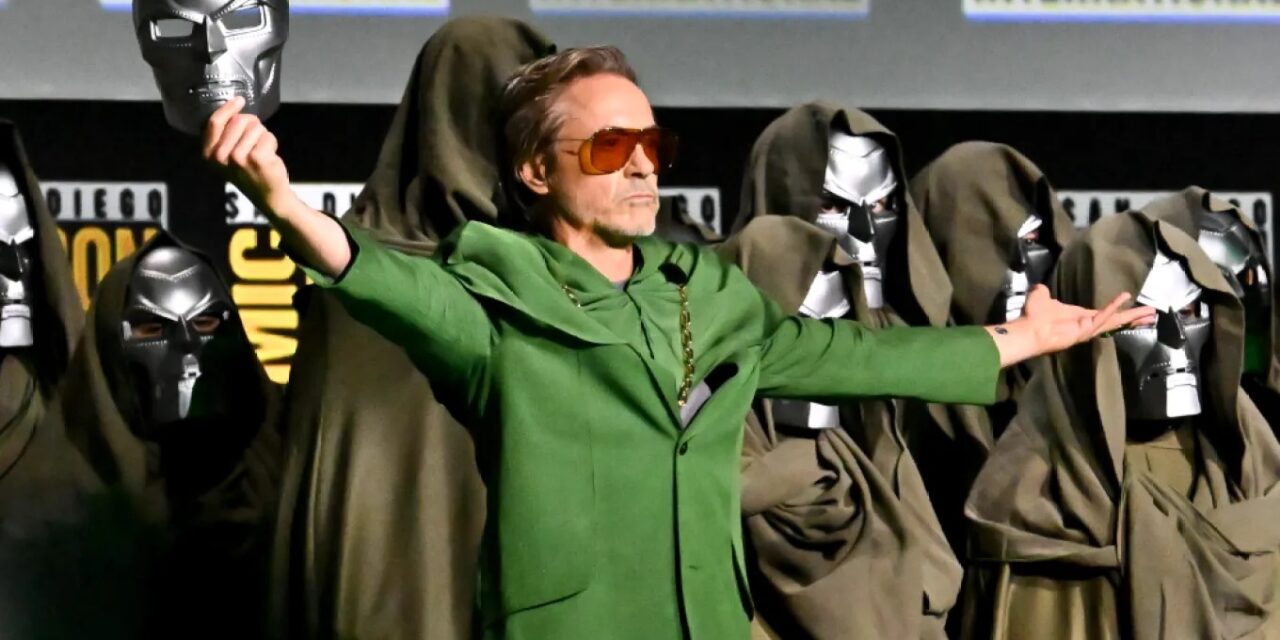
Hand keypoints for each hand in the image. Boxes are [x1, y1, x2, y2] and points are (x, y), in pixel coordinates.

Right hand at [202, 97, 297, 217]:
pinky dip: (272, 142)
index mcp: (209, 154)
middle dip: (251, 125)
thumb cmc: (249, 172)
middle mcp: (220, 156)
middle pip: (238, 121)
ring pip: (255, 127)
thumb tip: (235, 107)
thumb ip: (226, 135)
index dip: (228, 108)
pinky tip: (269, 156)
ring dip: (263, 136)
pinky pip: (267, 136)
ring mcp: (238, 157)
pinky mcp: (256, 158)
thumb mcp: (228, 155)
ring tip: (261, 152)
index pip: (214, 122)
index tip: (239, 100)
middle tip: (255, 141)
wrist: (267, 195)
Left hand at [987, 285, 1155, 366]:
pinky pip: (1101, 317)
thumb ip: (1043, 292)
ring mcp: (1087, 328)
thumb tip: (1040, 287)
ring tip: (1150, 312)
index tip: (1130, 305)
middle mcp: (1086, 324)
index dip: (1118, 310)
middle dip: (1133, 317)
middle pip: (1115, 320)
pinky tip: (1125, 298)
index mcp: (1080, 317)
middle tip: (1152, 314)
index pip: (1104, 314)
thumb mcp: (1040, 297)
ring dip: (1132, 316)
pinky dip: (1112, 307)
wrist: (1026, 330)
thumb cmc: (1033, 316)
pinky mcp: (1084, 329)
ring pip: (1114, 321)